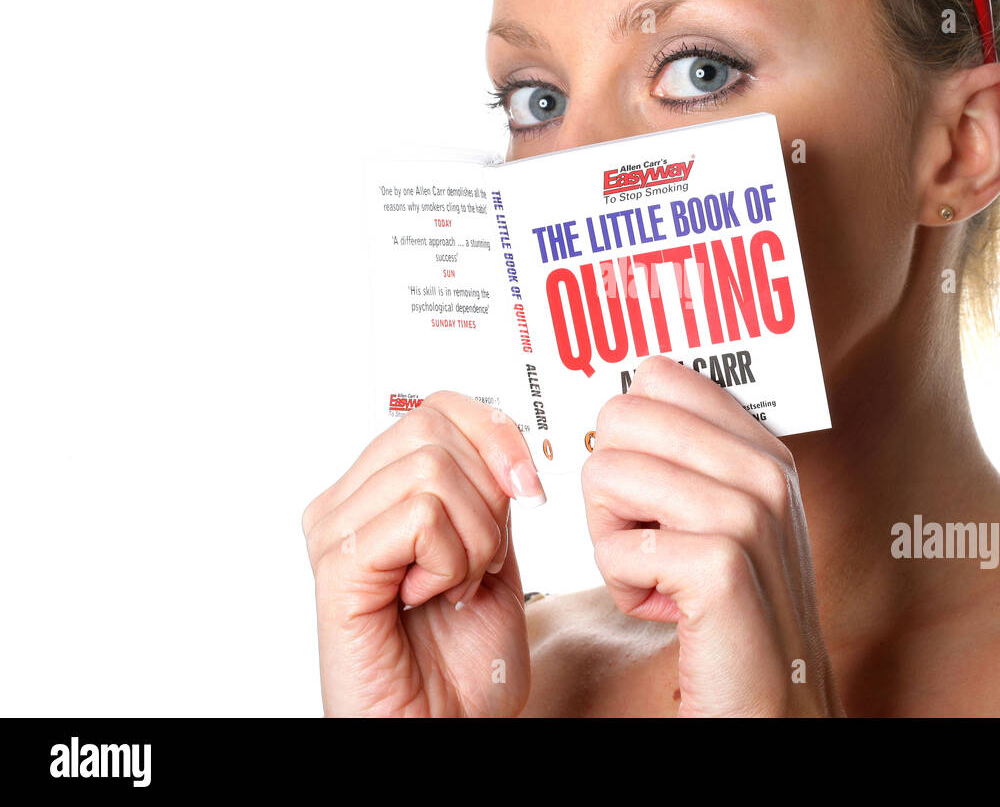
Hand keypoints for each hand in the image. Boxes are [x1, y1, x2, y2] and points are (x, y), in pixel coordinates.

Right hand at [302, 392, 545, 715]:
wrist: (451, 730)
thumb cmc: (464, 660)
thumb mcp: (493, 550)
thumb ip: (485, 490)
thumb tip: (501, 439)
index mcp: (378, 491)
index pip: (438, 408)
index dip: (497, 435)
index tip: (528, 488)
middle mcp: (346, 503)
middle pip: (434, 426)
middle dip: (487, 494)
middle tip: (479, 558)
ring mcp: (334, 531)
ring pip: (431, 469)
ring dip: (474, 537)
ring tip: (454, 585)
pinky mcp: (338, 566)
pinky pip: (419, 516)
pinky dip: (450, 559)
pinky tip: (429, 597)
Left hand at [581, 356, 842, 715]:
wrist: (772, 704)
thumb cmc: (727, 612)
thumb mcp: (717, 519)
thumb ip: (682, 457)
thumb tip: (614, 406)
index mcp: (761, 448)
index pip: (656, 376)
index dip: (625, 435)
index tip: (647, 487)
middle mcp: (763, 471)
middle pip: (621, 419)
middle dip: (609, 486)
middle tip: (647, 538)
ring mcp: (749, 516)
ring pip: (607, 476)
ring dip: (611, 539)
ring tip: (657, 574)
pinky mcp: (722, 568)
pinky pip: (616, 549)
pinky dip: (621, 586)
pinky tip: (664, 608)